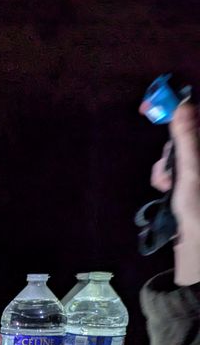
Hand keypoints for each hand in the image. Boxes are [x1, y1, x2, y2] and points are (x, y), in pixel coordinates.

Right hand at [158, 101, 199, 285]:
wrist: (197, 239)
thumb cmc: (197, 205)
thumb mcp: (190, 169)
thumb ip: (187, 137)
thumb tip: (182, 105)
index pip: (193, 118)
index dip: (174, 108)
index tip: (149, 107)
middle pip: (183, 137)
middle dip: (169, 151)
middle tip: (165, 170)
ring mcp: (197, 167)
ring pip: (175, 153)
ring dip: (164, 167)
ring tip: (165, 185)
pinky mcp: (190, 179)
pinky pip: (173, 167)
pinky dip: (165, 176)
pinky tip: (164, 188)